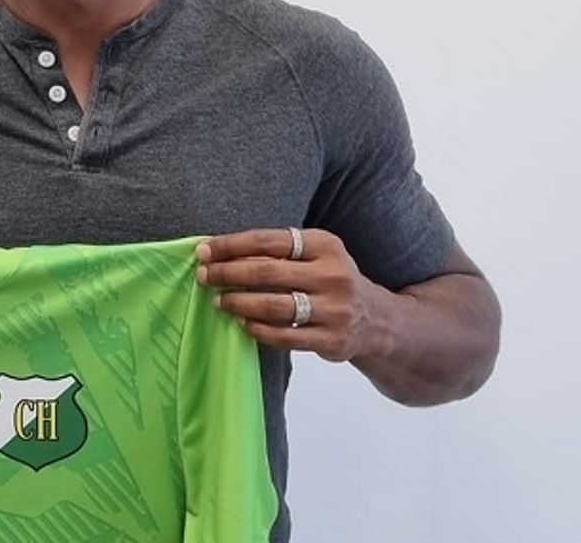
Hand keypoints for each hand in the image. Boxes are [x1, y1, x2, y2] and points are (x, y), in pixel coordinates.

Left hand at [196, 228, 390, 361]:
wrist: (376, 320)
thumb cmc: (330, 280)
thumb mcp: (315, 255)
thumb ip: (277, 252)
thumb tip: (218, 252)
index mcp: (325, 245)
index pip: (268, 241)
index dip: (231, 246)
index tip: (204, 251)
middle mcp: (333, 274)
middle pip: (267, 272)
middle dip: (228, 273)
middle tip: (204, 276)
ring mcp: (334, 309)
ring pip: (274, 306)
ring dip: (238, 303)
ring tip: (218, 301)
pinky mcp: (332, 340)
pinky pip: (285, 336)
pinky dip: (258, 329)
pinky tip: (243, 323)